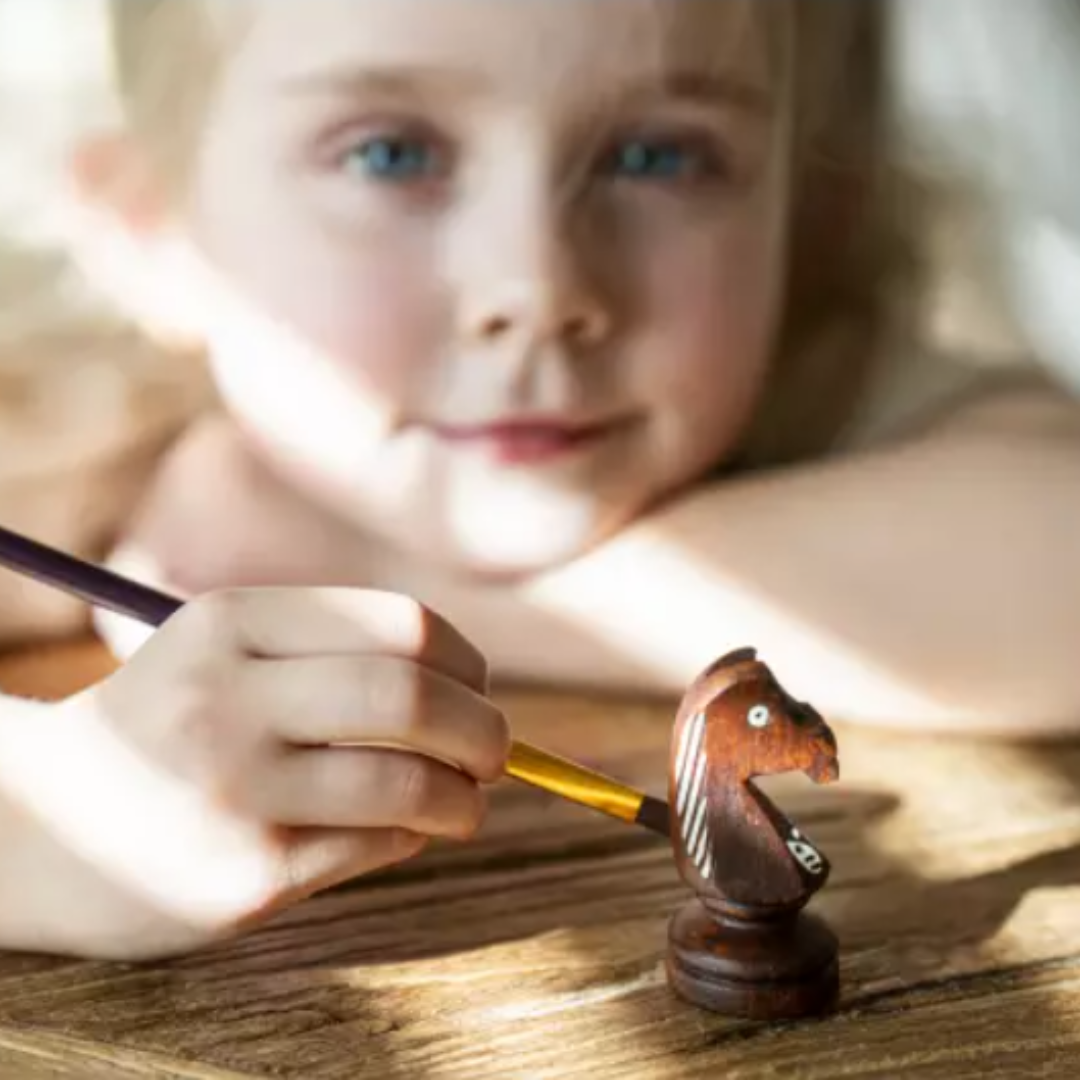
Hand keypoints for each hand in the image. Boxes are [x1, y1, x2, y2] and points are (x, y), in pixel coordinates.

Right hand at [0, 587, 508, 959]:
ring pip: (409, 783)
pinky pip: (377, 846)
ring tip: (465, 803)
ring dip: (464, 796)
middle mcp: (227, 698)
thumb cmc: (171, 728)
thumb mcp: (228, 655)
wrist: (42, 830)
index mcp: (229, 622)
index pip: (400, 627)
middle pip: (413, 697)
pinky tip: (400, 832)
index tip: (479, 686)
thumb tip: (476, 693)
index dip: (465, 660)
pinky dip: (412, 836)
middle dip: (485, 730)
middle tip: (498, 751)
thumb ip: (338, 655)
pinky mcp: (244, 876)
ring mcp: (233, 792)